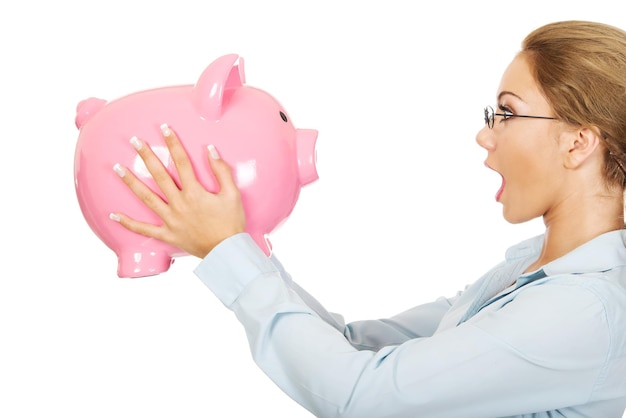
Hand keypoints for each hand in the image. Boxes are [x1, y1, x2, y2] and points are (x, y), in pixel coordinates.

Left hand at [110, 124, 245, 258]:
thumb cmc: (231, 223)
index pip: (181, 162)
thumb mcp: (233, 195)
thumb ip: (221, 171)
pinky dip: (128, 223)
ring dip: (131, 182)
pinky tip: (114, 215)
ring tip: (117, 168)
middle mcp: (179, 203)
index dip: (173, 143)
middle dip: (146, 156)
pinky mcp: (168, 234)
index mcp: (195, 192)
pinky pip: (144, 229)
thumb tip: (210, 150)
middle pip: (159, 175)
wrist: (227, 251)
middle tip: (134, 141)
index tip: (164, 128)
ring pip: (147, 198)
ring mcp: (171, 220)